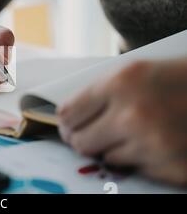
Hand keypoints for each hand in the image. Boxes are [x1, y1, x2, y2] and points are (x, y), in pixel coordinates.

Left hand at [57, 59, 186, 185]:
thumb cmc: (184, 79)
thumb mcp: (140, 71)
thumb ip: (103, 92)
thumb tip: (70, 116)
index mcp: (122, 82)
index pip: (68, 113)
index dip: (66, 121)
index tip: (68, 124)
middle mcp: (133, 114)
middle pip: (79, 141)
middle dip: (81, 138)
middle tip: (88, 136)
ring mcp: (152, 145)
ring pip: (105, 157)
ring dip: (113, 148)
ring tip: (133, 134)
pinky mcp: (170, 168)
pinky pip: (134, 169)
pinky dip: (139, 159)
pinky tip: (155, 143)